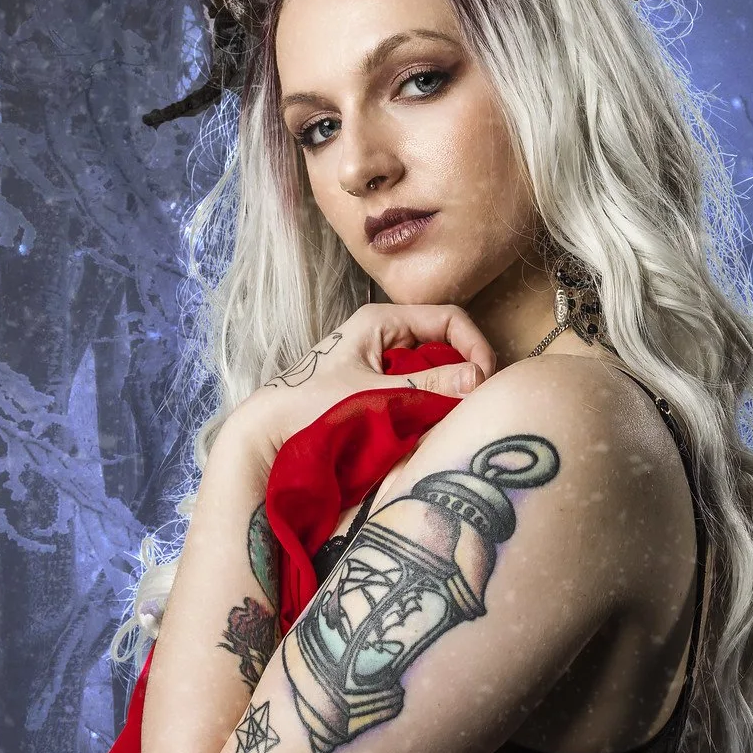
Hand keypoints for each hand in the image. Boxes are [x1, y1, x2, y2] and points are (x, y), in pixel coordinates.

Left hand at [228, 302, 496, 459]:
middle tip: (475, 402)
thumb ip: (428, 389)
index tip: (484, 379)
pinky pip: (415, 388)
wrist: (268, 434)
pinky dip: (428, 402)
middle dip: (463, 370)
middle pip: (442, 343)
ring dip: (446, 390)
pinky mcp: (374, 385)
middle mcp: (381, 334)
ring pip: (430, 368)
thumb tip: (478, 379)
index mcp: (380, 321)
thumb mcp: (376, 397)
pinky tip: (429, 423)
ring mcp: (378, 359)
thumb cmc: (312, 408)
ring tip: (454, 415)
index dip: (474, 345)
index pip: (448, 318)